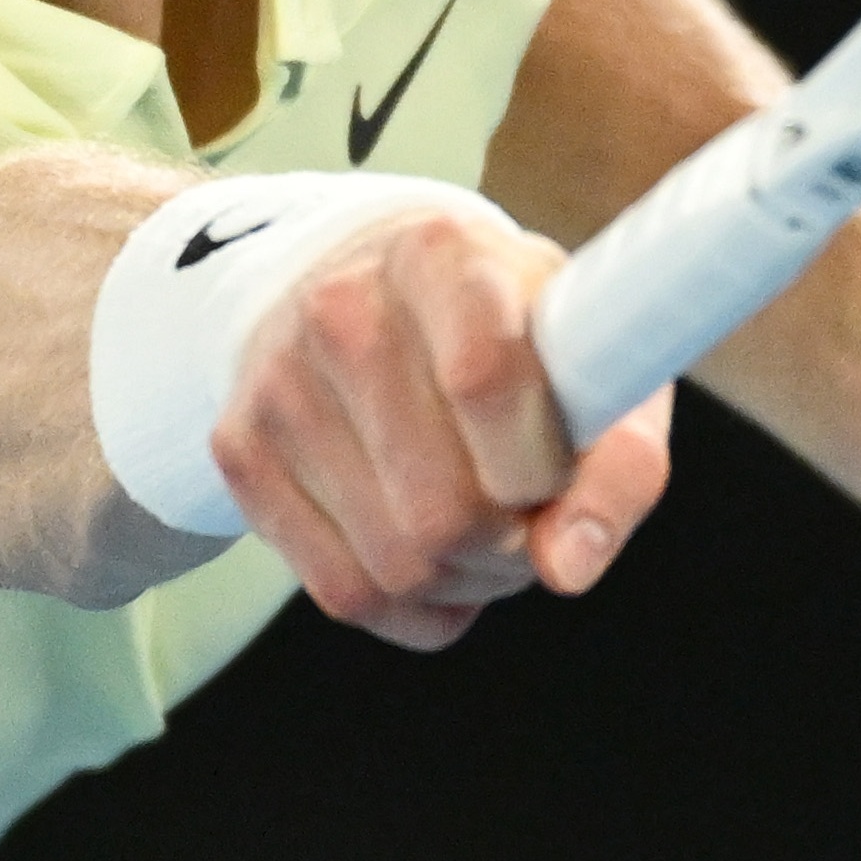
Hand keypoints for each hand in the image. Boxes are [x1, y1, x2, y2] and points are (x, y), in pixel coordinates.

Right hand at [213, 208, 676, 649]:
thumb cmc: (511, 332)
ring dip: (465, 580)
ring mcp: (278, 380)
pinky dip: (412, 606)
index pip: (485, 380)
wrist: (366, 290)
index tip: (555, 471)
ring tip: (483, 530)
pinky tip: (433, 557)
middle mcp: (342, 306)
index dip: (539, 467)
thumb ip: (620, 459)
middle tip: (525, 517)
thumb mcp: (592, 360)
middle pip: (442, 508)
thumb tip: (569, 566)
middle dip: (511, 546)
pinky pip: (343, 591)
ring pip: (396, 566)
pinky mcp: (240, 448)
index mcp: (442, 254)